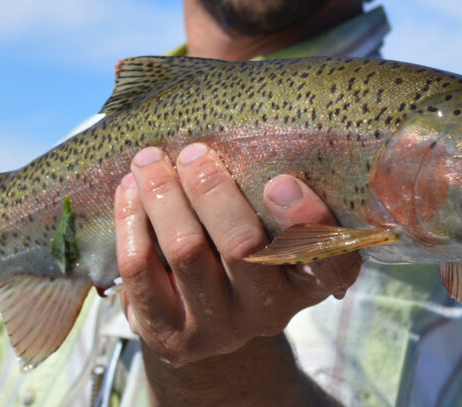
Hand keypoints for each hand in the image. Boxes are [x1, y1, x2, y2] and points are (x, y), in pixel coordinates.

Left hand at [113, 143, 359, 404]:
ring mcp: (218, 328)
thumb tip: (243, 127)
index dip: (308, 222)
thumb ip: (270, 195)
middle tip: (193, 153)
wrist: (199, 321)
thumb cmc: (239, 253)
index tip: (280, 181)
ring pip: (186, 251)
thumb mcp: (269, 232)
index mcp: (307, 281)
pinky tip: (130, 191)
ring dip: (164, 195)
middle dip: (211, 190)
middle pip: (242, 247)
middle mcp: (269, 312)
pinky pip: (141, 269)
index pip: (331, 262)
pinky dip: (132, 219)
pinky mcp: (169, 334)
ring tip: (149, 161)